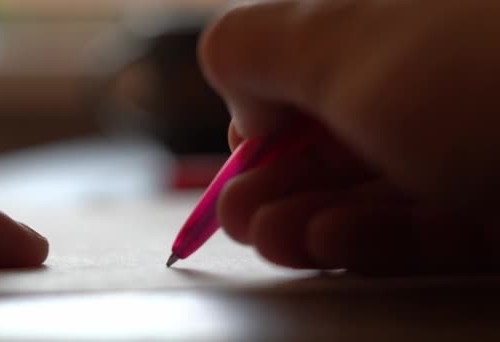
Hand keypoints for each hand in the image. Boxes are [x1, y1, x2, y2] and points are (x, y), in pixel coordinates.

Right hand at [199, 0, 499, 273]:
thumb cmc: (483, 71)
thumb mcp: (335, 44)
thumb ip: (254, 49)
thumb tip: (245, 95)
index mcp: (400, 17)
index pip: (320, 57)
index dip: (271, 101)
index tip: (242, 143)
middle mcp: (440, 76)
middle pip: (343, 130)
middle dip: (277, 177)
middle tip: (236, 212)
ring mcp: (476, 143)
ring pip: (378, 185)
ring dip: (308, 215)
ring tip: (264, 236)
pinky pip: (426, 226)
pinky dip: (367, 238)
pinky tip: (322, 243)